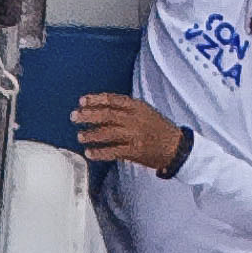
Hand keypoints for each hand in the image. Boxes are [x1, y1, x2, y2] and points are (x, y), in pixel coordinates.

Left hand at [68, 92, 191, 174]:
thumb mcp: (145, 111)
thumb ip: (126, 108)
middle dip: (88, 115)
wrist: (176, 147)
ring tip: (80, 136)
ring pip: (108, 133)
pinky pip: (114, 151)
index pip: (112, 100)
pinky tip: (90, 152)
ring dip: (91, 134)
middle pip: (107, 115)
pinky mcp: (135, 151)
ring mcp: (135, 135)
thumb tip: (101, 106)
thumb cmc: (159, 128)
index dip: (96, 99)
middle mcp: (135, 119)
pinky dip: (100, 152)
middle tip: (74, 117)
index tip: (82, 101)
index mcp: (137, 106)